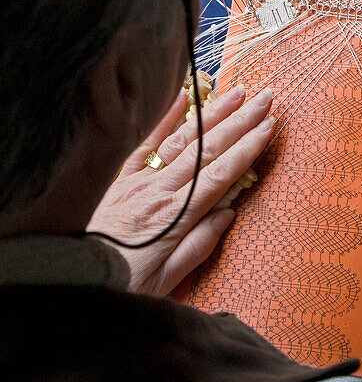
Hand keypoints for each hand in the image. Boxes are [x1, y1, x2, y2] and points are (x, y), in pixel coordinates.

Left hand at [88, 84, 274, 296]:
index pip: (221, 174)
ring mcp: (138, 180)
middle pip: (208, 149)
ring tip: (236, 93)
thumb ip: (199, 246)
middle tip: (264, 97)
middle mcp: (159, 191)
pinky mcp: (119, 177)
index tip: (269, 125)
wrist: (72, 280)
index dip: (248, 147)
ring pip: (182, 140)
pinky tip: (181, 96)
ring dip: (212, 114)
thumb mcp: (167, 282)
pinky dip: (163, 117)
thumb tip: (229, 212)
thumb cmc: (123, 287)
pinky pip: (144, 142)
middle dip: (240, 121)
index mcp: (176, 217)